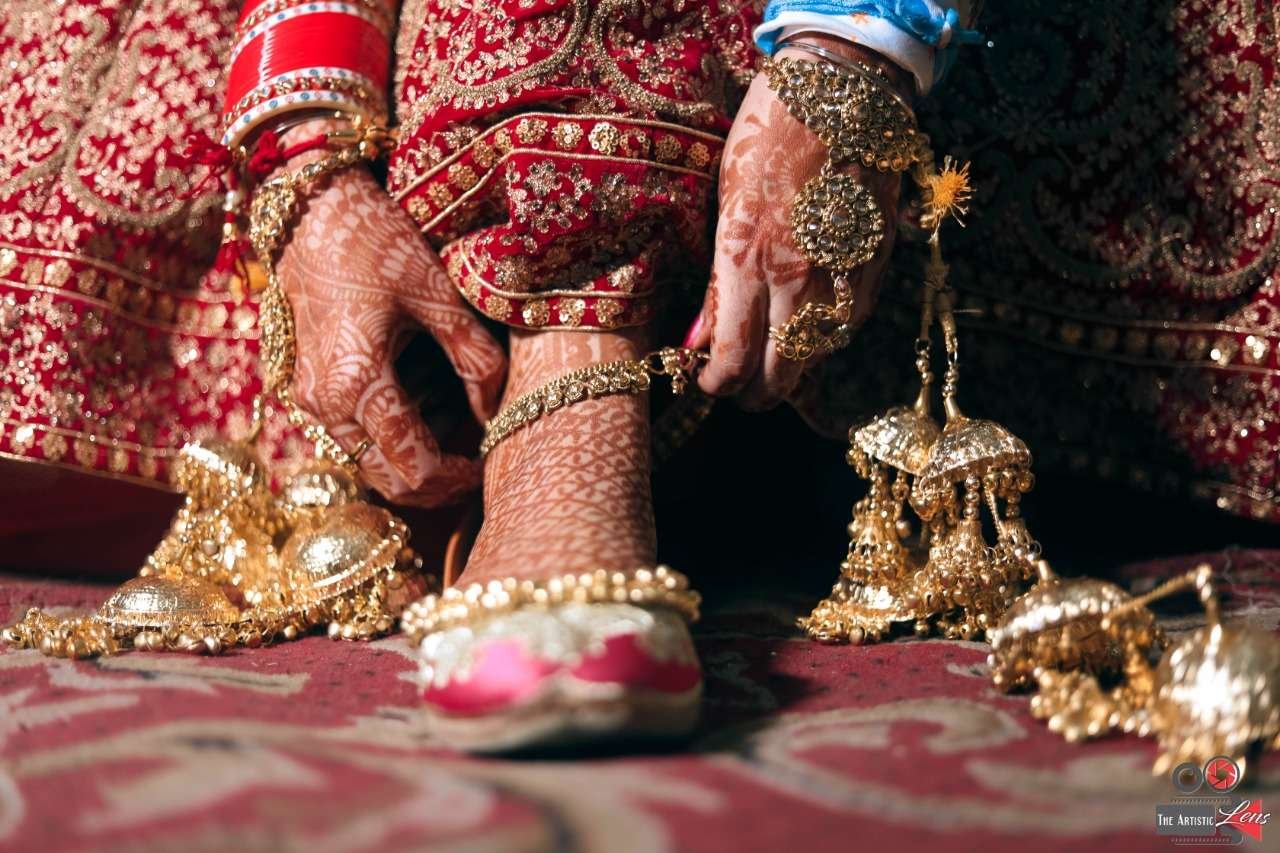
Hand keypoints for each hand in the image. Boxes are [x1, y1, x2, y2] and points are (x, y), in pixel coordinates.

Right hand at [275, 147, 505, 506]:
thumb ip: (474, 358)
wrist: (312, 207)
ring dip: (413, 462)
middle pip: (387, 481)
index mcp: (356, 385)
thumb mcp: (438, 294)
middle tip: (478, 461)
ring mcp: (309, 398)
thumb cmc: (377, 240)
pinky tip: (424, 412)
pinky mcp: (308, 386)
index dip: (458, 478)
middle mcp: (324, 404)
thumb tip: (496, 409)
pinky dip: (390, 441)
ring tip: (458, 432)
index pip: (414, 469)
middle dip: (437, 483)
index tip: (491, 460)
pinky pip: (352, 438)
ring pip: (367, 463)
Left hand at [690, 40, 910, 409]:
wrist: (844, 86)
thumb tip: (698, 339)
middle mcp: (798, 280)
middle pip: (780, 376)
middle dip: (755, 393)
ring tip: (772, 358)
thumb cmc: (769, 132)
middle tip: (740, 389)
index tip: (708, 382)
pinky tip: (810, 327)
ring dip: (793, 367)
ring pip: (818, 357)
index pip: (734, 360)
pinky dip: (827, 337)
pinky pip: (850, 323)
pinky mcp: (876, 264)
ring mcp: (843, 275)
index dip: (718, 385)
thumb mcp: (724, 203)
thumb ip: (717, 283)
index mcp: (748, 261)